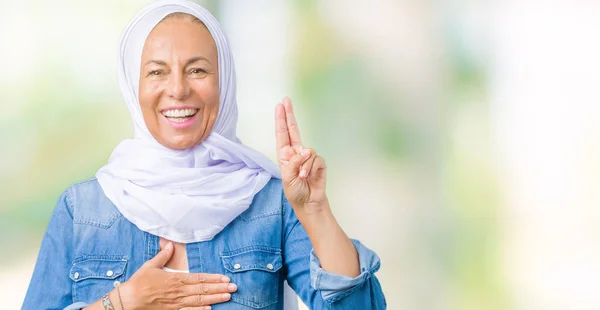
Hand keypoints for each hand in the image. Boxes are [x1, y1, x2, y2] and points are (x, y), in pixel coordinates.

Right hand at [118, 242, 236, 309]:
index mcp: (175, 279)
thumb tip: (169, 243)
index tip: (226, 278)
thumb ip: (163, 255)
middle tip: (234, 287)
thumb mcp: (150, 265)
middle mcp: (178, 291)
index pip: (199, 278)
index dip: (214, 278)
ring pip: (199, 301)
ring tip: (228, 297)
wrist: (128, 300)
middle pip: (203, 289)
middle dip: (220, 288)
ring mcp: (176, 303)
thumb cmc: (138, 282)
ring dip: (215, 299)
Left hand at [275, 97, 327, 212]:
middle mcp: (296, 153)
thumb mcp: (288, 177)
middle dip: (290, 115)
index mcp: (285, 155)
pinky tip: (309, 177)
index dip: (281, 120)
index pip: (282, 134)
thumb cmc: (295, 191)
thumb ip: (294, 162)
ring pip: (307, 151)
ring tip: (302, 177)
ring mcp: (308, 157)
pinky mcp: (319, 162)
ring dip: (304, 165)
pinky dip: (311, 169)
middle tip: (286, 101)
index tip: (280, 106)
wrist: (308, 203)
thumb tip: (305, 150)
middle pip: (294, 130)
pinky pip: (315, 159)